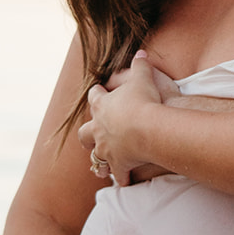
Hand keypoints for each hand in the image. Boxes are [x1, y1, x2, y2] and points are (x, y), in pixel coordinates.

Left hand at [78, 52, 172, 185]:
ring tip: (102, 163)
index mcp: (102, 106)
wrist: (148, 128)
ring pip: (96, 157)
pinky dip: (121, 178)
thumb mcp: (143, 77)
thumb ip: (141, 65)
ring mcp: (106, 148)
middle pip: (84, 133)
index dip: (97, 94)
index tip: (98, 91)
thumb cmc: (144, 100)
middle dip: (87, 133)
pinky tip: (124, 181)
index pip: (94, 97)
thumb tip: (141, 53)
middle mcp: (98, 129)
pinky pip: (118, 174)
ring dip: (98, 159)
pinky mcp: (118, 164)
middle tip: (92, 133)